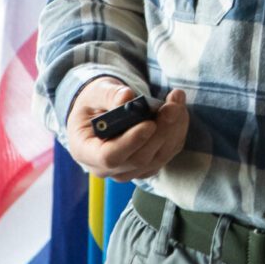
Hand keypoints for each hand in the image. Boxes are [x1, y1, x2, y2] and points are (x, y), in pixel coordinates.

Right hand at [65, 79, 188, 182]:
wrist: (101, 112)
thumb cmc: (95, 102)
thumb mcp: (95, 92)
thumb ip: (109, 95)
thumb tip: (127, 98)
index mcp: (85, 150)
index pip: (109, 157)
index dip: (131, 142)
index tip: (150, 123)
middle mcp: (106, 168)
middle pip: (139, 158)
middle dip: (161, 130)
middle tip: (172, 105)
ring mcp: (128, 171)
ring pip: (158, 157)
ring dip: (174, 128)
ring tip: (177, 100)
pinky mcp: (148, 165)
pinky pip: (168, 152)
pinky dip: (178, 131)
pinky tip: (178, 109)